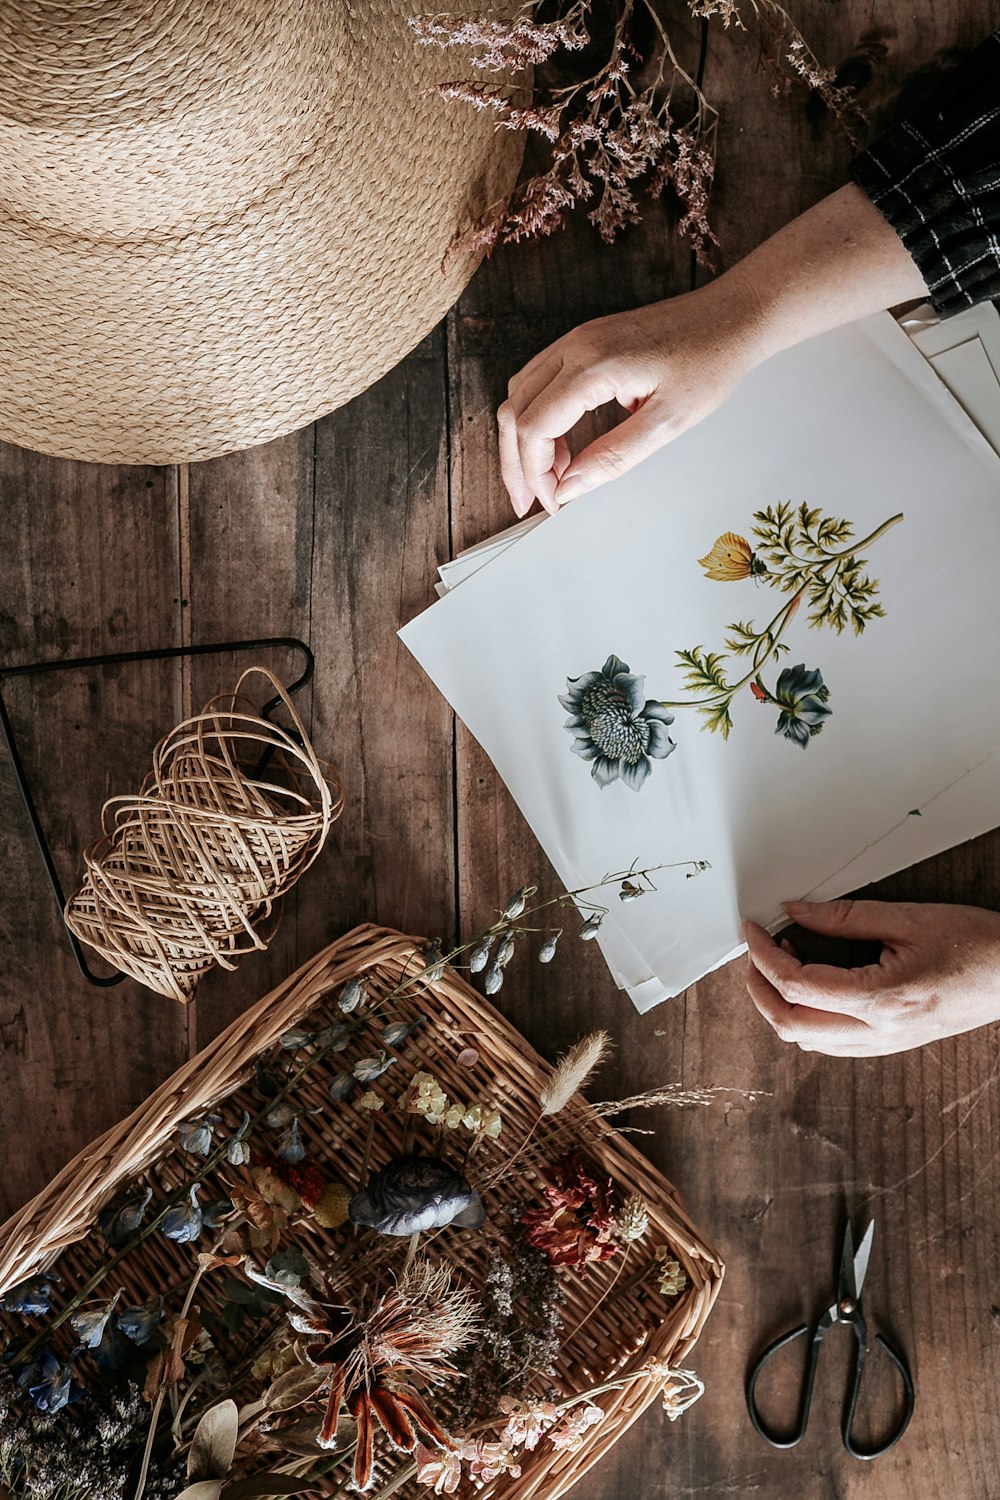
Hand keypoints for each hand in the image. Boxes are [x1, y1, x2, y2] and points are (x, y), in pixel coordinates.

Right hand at [496, 184, 928, 518]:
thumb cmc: (710, 362)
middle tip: (529, 502)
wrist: (733, 315)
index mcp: (592, 366)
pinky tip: (560, 447)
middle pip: (515, 410)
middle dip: (515, 463)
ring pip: (521, 395)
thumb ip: (613, 457)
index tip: (553, 504)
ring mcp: (576, 340)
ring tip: (547, 479)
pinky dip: (538, 419)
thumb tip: (570, 488)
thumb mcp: (668, 422)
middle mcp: (574, 346)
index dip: (535, 473)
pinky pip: (540, 382)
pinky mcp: (584, 341)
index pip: (533, 427)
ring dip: (523, 441)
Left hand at [745, 898, 999, 1056]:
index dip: (765, 956)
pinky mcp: (891, 1045)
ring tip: (779, 966)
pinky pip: (832, 1045)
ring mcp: (885, 1045)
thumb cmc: (976, 946)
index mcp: (882, 999)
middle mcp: (879, 1032)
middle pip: (792, 1024)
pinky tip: (809, 990)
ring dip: (780, 1006)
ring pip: (808, 1041)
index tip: (755, 930)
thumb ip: (846, 917)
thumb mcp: (908, 918)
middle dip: (759, 987)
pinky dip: (806, 1019)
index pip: (798, 985)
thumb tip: (796, 911)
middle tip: (754, 952)